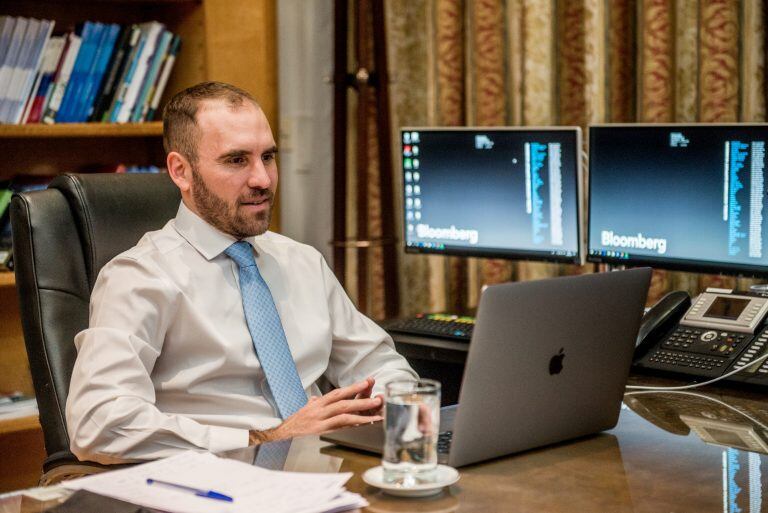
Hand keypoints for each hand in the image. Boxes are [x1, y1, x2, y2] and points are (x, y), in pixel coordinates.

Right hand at [250, 378, 382, 443]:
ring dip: (362, 410)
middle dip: (361, 397)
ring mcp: (320, 419)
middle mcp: (320, 408)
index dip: (353, 387)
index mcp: (319, 402)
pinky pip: (340, 426)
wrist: (282, 430)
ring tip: (376, 408)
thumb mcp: (307, 407)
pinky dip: (354, 424)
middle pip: (343, 400)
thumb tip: (318, 399)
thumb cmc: (296, 419)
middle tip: (377, 396)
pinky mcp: (320, 429)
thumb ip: (315, 402)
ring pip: (343, 412)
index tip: (367, 382)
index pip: (338, 392)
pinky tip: (366, 423)